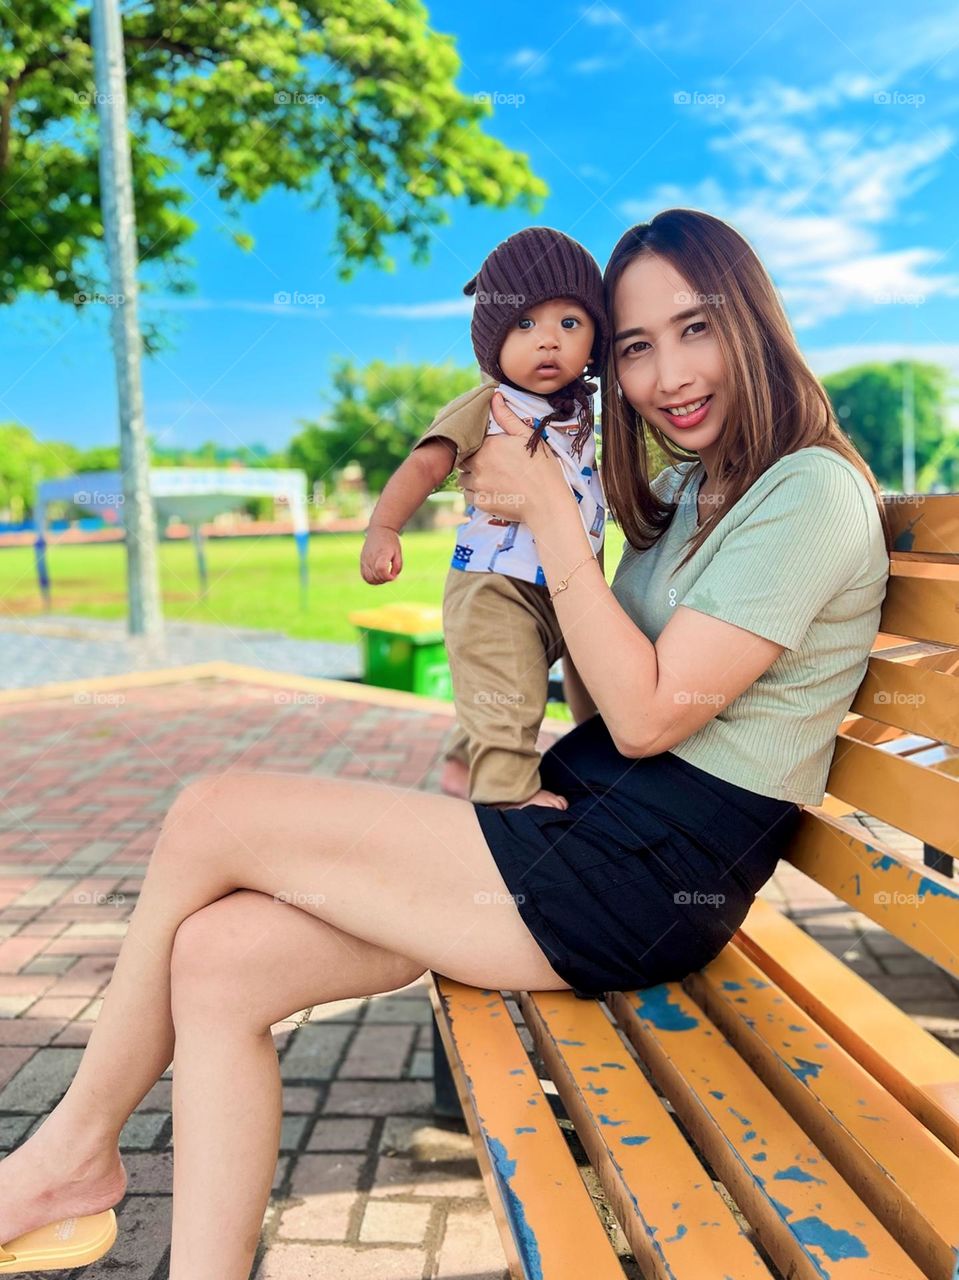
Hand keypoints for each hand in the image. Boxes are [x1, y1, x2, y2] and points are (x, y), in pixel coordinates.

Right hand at [360, 525, 402, 583]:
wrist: (379, 530)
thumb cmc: (391, 541)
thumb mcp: (398, 552)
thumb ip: (397, 566)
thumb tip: (392, 578)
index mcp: (382, 553)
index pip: (381, 570)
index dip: (388, 577)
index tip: (393, 576)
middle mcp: (372, 557)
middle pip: (375, 576)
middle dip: (384, 580)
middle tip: (390, 575)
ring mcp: (365, 559)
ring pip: (368, 578)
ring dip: (377, 581)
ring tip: (384, 576)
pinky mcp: (362, 560)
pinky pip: (364, 575)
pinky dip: (370, 579)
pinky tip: (377, 576)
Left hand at [458, 392, 567, 524]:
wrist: (547, 503)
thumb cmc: (542, 468)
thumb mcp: (527, 437)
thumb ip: (507, 417)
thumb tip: (494, 396)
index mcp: (488, 446)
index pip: (469, 441)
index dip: (475, 444)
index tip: (487, 449)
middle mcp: (478, 464)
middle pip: (463, 460)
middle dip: (471, 460)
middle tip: (489, 464)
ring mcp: (478, 485)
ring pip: (463, 479)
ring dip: (471, 477)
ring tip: (489, 478)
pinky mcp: (481, 502)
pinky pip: (468, 496)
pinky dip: (475, 493)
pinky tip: (491, 491)